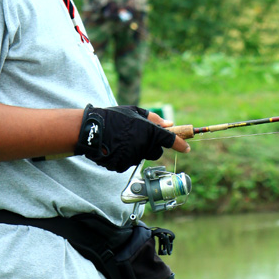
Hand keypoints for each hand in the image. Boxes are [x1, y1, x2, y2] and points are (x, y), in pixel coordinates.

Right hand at [75, 104, 189, 172]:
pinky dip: (124, 157)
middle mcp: (144, 146)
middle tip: (137, 137)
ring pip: (141, 157)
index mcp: (149, 131)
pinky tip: (115, 148)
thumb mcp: (134, 112)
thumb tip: (169, 124)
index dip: (180, 144)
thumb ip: (154, 118)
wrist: (91, 131)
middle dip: (151, 146)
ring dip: (136, 150)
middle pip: (155, 152)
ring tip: (121, 140)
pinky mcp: (123, 166)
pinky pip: (129, 163)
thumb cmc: (113, 117)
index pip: (170, 140)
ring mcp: (133, 157)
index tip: (187, 148)